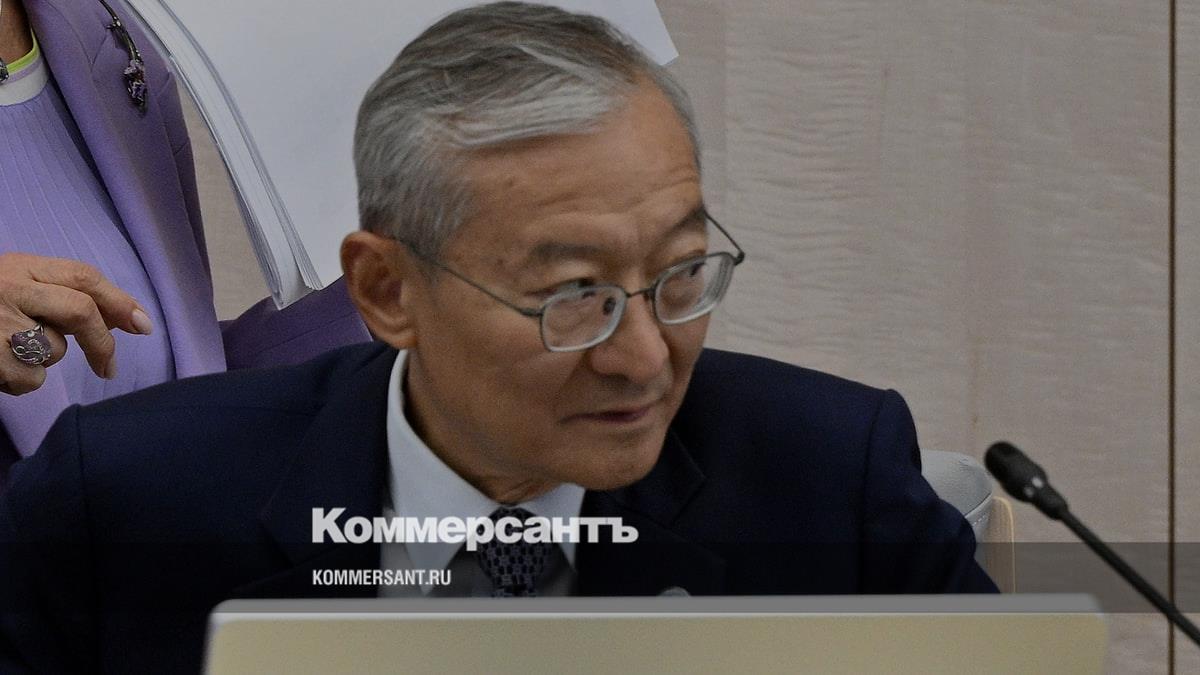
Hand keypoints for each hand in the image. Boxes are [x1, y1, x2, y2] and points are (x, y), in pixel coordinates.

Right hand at [0, 253, 152, 395]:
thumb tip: (121, 321)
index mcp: (19, 267)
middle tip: (109, 369)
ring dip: (45, 360)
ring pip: (55, 349)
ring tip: (10, 352)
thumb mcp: (15, 290)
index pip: (82, 276)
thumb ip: (60, 298)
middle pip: (80, 310)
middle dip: (102, 343)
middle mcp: (9, 287)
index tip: (143, 325)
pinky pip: (31, 378)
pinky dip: (21, 381)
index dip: (119, 301)